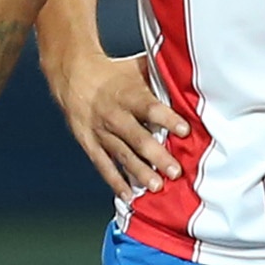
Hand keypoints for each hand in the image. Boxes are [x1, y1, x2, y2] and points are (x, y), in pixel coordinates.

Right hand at [49, 50, 185, 196]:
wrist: (73, 76)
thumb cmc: (114, 74)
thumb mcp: (136, 68)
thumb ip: (161, 76)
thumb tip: (191, 79)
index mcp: (128, 94)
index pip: (150, 108)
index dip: (167, 119)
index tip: (185, 131)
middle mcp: (114, 115)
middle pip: (138, 138)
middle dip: (157, 156)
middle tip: (175, 171)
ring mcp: (101, 132)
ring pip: (122, 155)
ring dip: (140, 172)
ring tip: (156, 187)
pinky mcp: (90, 144)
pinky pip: (104, 165)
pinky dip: (116, 182)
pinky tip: (129, 196)